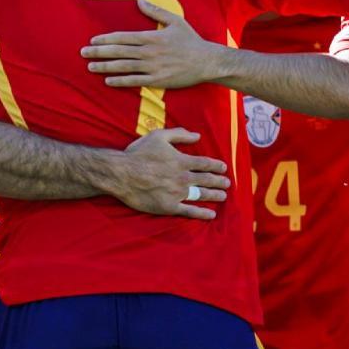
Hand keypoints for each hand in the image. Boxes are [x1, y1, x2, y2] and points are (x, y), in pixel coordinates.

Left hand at [81, 0, 222, 88]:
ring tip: (90, 67)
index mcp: (151, 36)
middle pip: (119, 51)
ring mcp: (152, 67)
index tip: (92, 40)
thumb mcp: (175, 21)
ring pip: (123, 66)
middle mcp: (149, 52)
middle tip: (83, 53)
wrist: (207, 61)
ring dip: (105, 66)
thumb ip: (155, 11)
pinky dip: (120, 81)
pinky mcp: (157, 80)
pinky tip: (108, 81)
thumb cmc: (191, 40)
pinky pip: (135, 81)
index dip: (106, 39)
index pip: (123, 37)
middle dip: (99, 52)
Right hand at [106, 128, 230, 220]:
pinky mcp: (169, 207)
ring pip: (202, 195)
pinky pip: (190, 211)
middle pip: (207, 180)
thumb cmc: (138, 154)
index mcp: (182, 161)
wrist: (122, 174)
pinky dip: (202, 213)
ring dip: (215, 195)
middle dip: (219, 181)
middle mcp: (183, 177)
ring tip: (223, 196)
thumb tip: (198, 136)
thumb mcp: (158, 136)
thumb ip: (180, 134)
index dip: (216, 166)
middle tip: (227, 183)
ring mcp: (177, 193)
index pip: (205, 164)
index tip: (223, 168)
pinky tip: (211, 215)